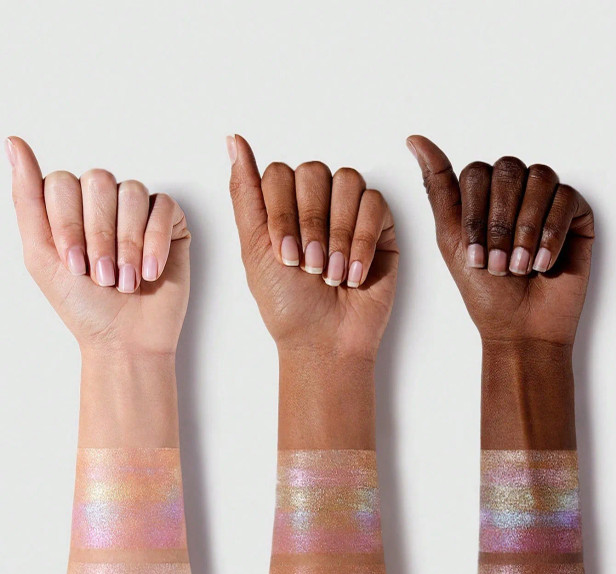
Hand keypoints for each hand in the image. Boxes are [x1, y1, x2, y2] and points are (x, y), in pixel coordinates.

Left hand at [6, 137, 189, 355]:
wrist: (126, 340)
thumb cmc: (84, 307)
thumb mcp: (40, 255)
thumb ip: (26, 199)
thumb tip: (14, 144)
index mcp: (68, 207)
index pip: (62, 182)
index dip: (68, 224)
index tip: (74, 265)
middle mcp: (102, 203)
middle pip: (98, 181)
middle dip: (99, 235)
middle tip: (102, 275)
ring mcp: (137, 210)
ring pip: (131, 192)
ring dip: (127, 244)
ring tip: (127, 279)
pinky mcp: (170, 222)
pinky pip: (163, 207)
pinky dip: (155, 241)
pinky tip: (150, 271)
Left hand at [228, 135, 397, 362]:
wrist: (324, 341)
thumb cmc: (287, 304)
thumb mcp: (253, 248)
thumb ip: (245, 193)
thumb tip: (233, 140)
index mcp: (282, 205)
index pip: (281, 173)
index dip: (282, 212)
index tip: (283, 254)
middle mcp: (316, 202)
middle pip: (314, 172)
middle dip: (311, 223)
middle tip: (308, 266)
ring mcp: (349, 212)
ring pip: (348, 181)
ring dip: (337, 233)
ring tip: (331, 273)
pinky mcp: (381, 227)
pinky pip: (375, 204)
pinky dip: (362, 240)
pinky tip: (354, 273)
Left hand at [407, 136, 593, 345]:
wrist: (520, 328)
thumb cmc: (485, 292)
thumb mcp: (450, 239)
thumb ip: (438, 188)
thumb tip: (416, 141)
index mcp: (482, 195)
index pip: (477, 174)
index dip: (475, 216)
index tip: (473, 257)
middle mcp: (514, 191)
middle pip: (508, 171)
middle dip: (500, 224)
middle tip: (499, 265)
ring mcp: (545, 199)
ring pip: (539, 179)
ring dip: (525, 229)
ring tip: (520, 267)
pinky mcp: (575, 212)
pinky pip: (567, 199)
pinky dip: (551, 234)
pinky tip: (542, 263)